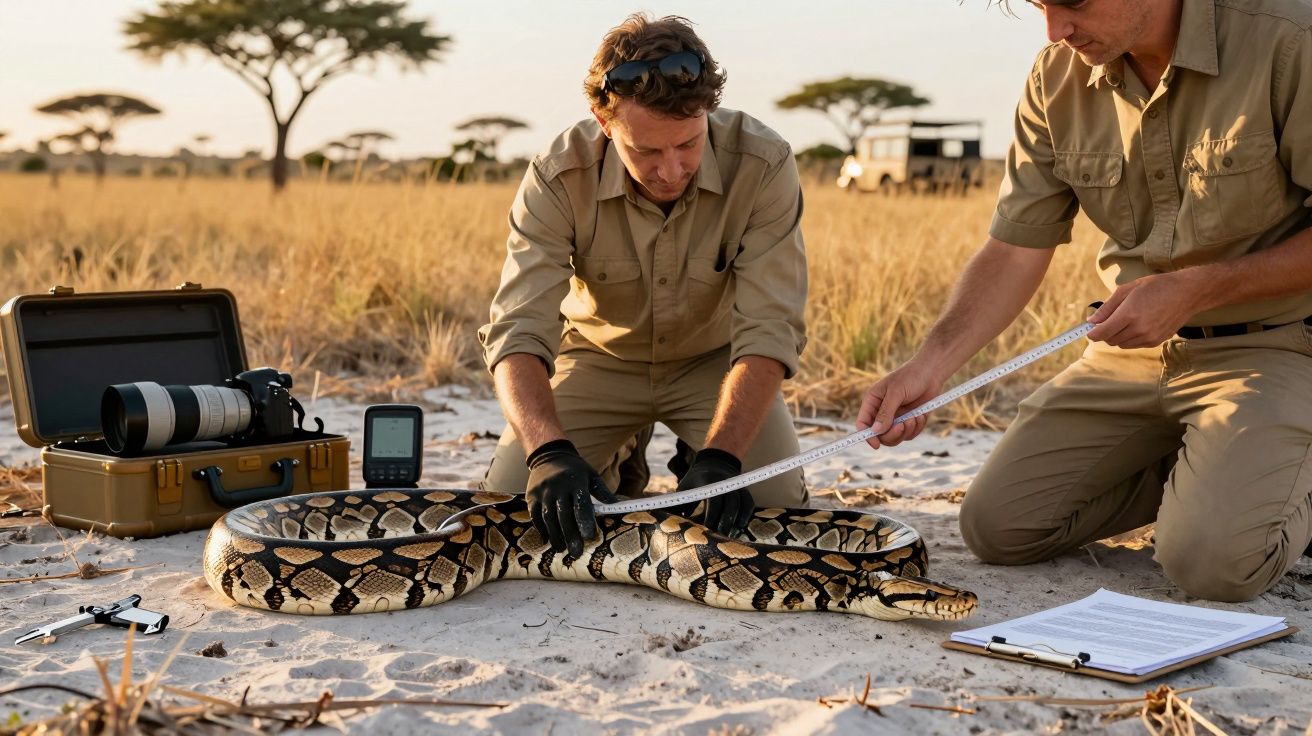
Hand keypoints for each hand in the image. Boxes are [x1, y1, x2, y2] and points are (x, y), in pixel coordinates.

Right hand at [525, 439, 617, 556]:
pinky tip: (548, 540)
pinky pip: (535, 516)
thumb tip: (617, 505)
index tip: (589, 535)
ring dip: (555, 536)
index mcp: (575, 481)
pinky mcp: (531, 496)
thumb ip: (602, 491)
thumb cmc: (575, 470)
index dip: (584, 520)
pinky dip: (542, 529)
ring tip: (562, 550)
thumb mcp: (591, 475)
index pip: (580, 503)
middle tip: (576, 552)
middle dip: (570, 535)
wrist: (549, 455)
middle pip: (564, 515)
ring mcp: (543, 492)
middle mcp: (557, 487)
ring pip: (548, 518)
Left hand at [676, 448, 753, 536]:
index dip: (712, 516)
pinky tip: (738, 530)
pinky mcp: (744, 492)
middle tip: (719, 537)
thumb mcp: (685, 487)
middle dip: (726, 522)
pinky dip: (745, 518)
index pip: (714, 501)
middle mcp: (727, 484)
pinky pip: (748, 506)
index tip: (706, 529)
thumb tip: (668, 521)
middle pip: (731, 505)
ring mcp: (737, 487)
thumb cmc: (695, 481)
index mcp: (710, 481)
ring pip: (742, 506)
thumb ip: (678, 503)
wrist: (715, 464)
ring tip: (730, 537)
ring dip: (737, 522)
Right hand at [856, 360, 943, 448]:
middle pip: (879, 435)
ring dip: (906, 431)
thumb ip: (885, 412)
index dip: (867, 436)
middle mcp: (882, 412)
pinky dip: (916, 428)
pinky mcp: (909, 421)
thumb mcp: (896, 392)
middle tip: (903, 425)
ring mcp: (896, 418)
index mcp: (872, 402)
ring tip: (914, 417)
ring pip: (895, 438)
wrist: (932, 373)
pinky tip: (920, 415)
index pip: (863, 423)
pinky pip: (909, 435)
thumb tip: (876, 431)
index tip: (876, 445)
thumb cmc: (911, 377)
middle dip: (892, 434)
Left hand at [1088, 272, 1206, 347]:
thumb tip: (1091, 321)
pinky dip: (1130, 338)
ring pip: (1121, 344)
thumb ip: (1107, 307)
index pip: (1102, 333)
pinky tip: (1137, 324)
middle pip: (1110, 340)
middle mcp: (1139, 329)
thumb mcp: (1127, 290)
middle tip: (1109, 320)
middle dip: (1105, 332)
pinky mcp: (1156, 341)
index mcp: (1129, 314)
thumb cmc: (1156, 286)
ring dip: (1117, 335)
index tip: (1089, 330)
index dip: (1092, 333)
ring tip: (1126, 319)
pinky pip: (1134, 345)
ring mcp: (1149, 337)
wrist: (1186, 293)